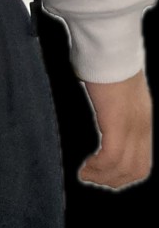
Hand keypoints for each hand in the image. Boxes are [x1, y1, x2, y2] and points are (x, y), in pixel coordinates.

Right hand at [77, 68, 151, 189]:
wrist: (109, 46)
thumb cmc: (105, 60)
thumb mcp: (116, 88)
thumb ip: (114, 103)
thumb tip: (101, 109)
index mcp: (142, 118)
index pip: (142, 160)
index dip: (123, 173)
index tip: (102, 172)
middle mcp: (141, 126)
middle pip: (137, 170)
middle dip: (113, 180)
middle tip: (91, 177)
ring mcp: (132, 126)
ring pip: (125, 168)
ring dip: (103, 176)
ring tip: (85, 173)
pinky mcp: (117, 122)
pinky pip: (112, 156)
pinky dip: (99, 167)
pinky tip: (85, 165)